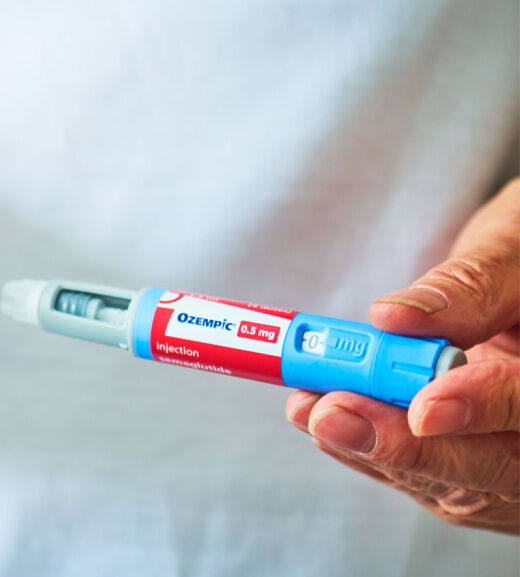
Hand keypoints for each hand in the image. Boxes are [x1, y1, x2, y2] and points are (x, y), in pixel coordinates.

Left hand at [286, 182, 518, 533]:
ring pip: (448, 480)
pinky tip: (318, 417)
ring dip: (370, 447)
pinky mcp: (474, 467)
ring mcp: (511, 461)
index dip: (481, 410)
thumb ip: (471, 285)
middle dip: (405, 447)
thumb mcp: (515, 247)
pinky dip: (367, 448)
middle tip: (334, 415)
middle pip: (489, 464)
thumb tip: (395, 316)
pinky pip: (426, 475)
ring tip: (307, 409)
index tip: (423, 407)